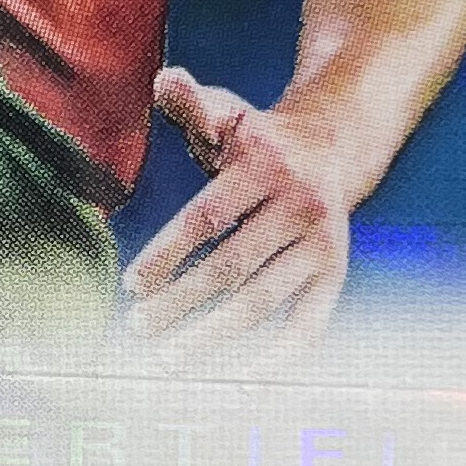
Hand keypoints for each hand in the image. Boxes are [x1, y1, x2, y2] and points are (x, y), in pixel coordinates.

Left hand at [121, 67, 354, 344]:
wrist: (333, 149)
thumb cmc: (259, 140)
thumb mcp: (228, 114)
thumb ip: (193, 104)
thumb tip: (167, 79)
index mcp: (265, 165)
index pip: (208, 218)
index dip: (167, 253)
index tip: (131, 285)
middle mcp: (299, 206)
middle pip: (231, 267)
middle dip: (180, 303)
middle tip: (138, 330)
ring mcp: (321, 245)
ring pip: (262, 303)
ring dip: (213, 339)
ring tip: (168, 363)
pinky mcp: (335, 276)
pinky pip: (306, 328)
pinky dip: (273, 362)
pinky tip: (234, 386)